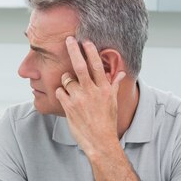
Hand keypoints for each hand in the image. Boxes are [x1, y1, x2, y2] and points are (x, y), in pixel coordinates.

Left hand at [55, 37, 124, 156]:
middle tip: (68, 40)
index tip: (85, 41)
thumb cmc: (107, 121)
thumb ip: (114, 85)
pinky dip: (60, 91)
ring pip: (67, 79)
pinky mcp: (68, 107)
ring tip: (69, 84)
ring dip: (65, 78)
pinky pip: (59, 92)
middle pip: (80, 66)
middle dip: (74, 50)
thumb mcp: (113, 102)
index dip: (90, 51)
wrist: (100, 141)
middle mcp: (91, 92)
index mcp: (104, 89)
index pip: (97, 65)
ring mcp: (79, 99)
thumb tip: (121, 73)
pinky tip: (65, 97)